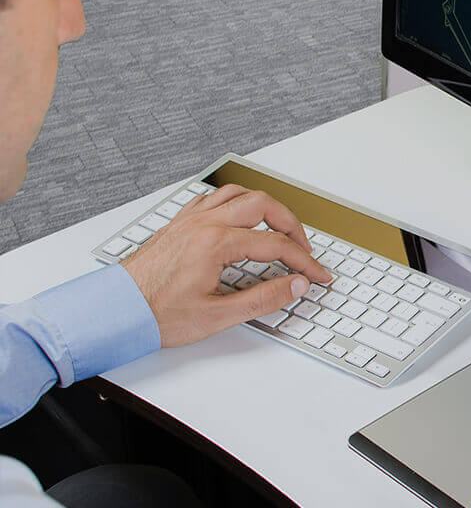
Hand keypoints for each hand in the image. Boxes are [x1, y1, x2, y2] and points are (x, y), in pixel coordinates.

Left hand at [121, 184, 331, 346]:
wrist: (114, 311)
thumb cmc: (155, 314)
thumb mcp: (216, 316)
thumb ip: (263, 298)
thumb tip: (295, 285)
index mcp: (216, 244)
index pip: (276, 246)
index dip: (304, 262)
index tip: (316, 275)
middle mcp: (204, 224)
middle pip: (264, 206)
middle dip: (292, 225)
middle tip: (303, 249)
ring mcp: (190, 220)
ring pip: (239, 194)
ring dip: (266, 207)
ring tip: (279, 228)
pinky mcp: (179, 223)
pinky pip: (214, 198)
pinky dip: (236, 202)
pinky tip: (240, 217)